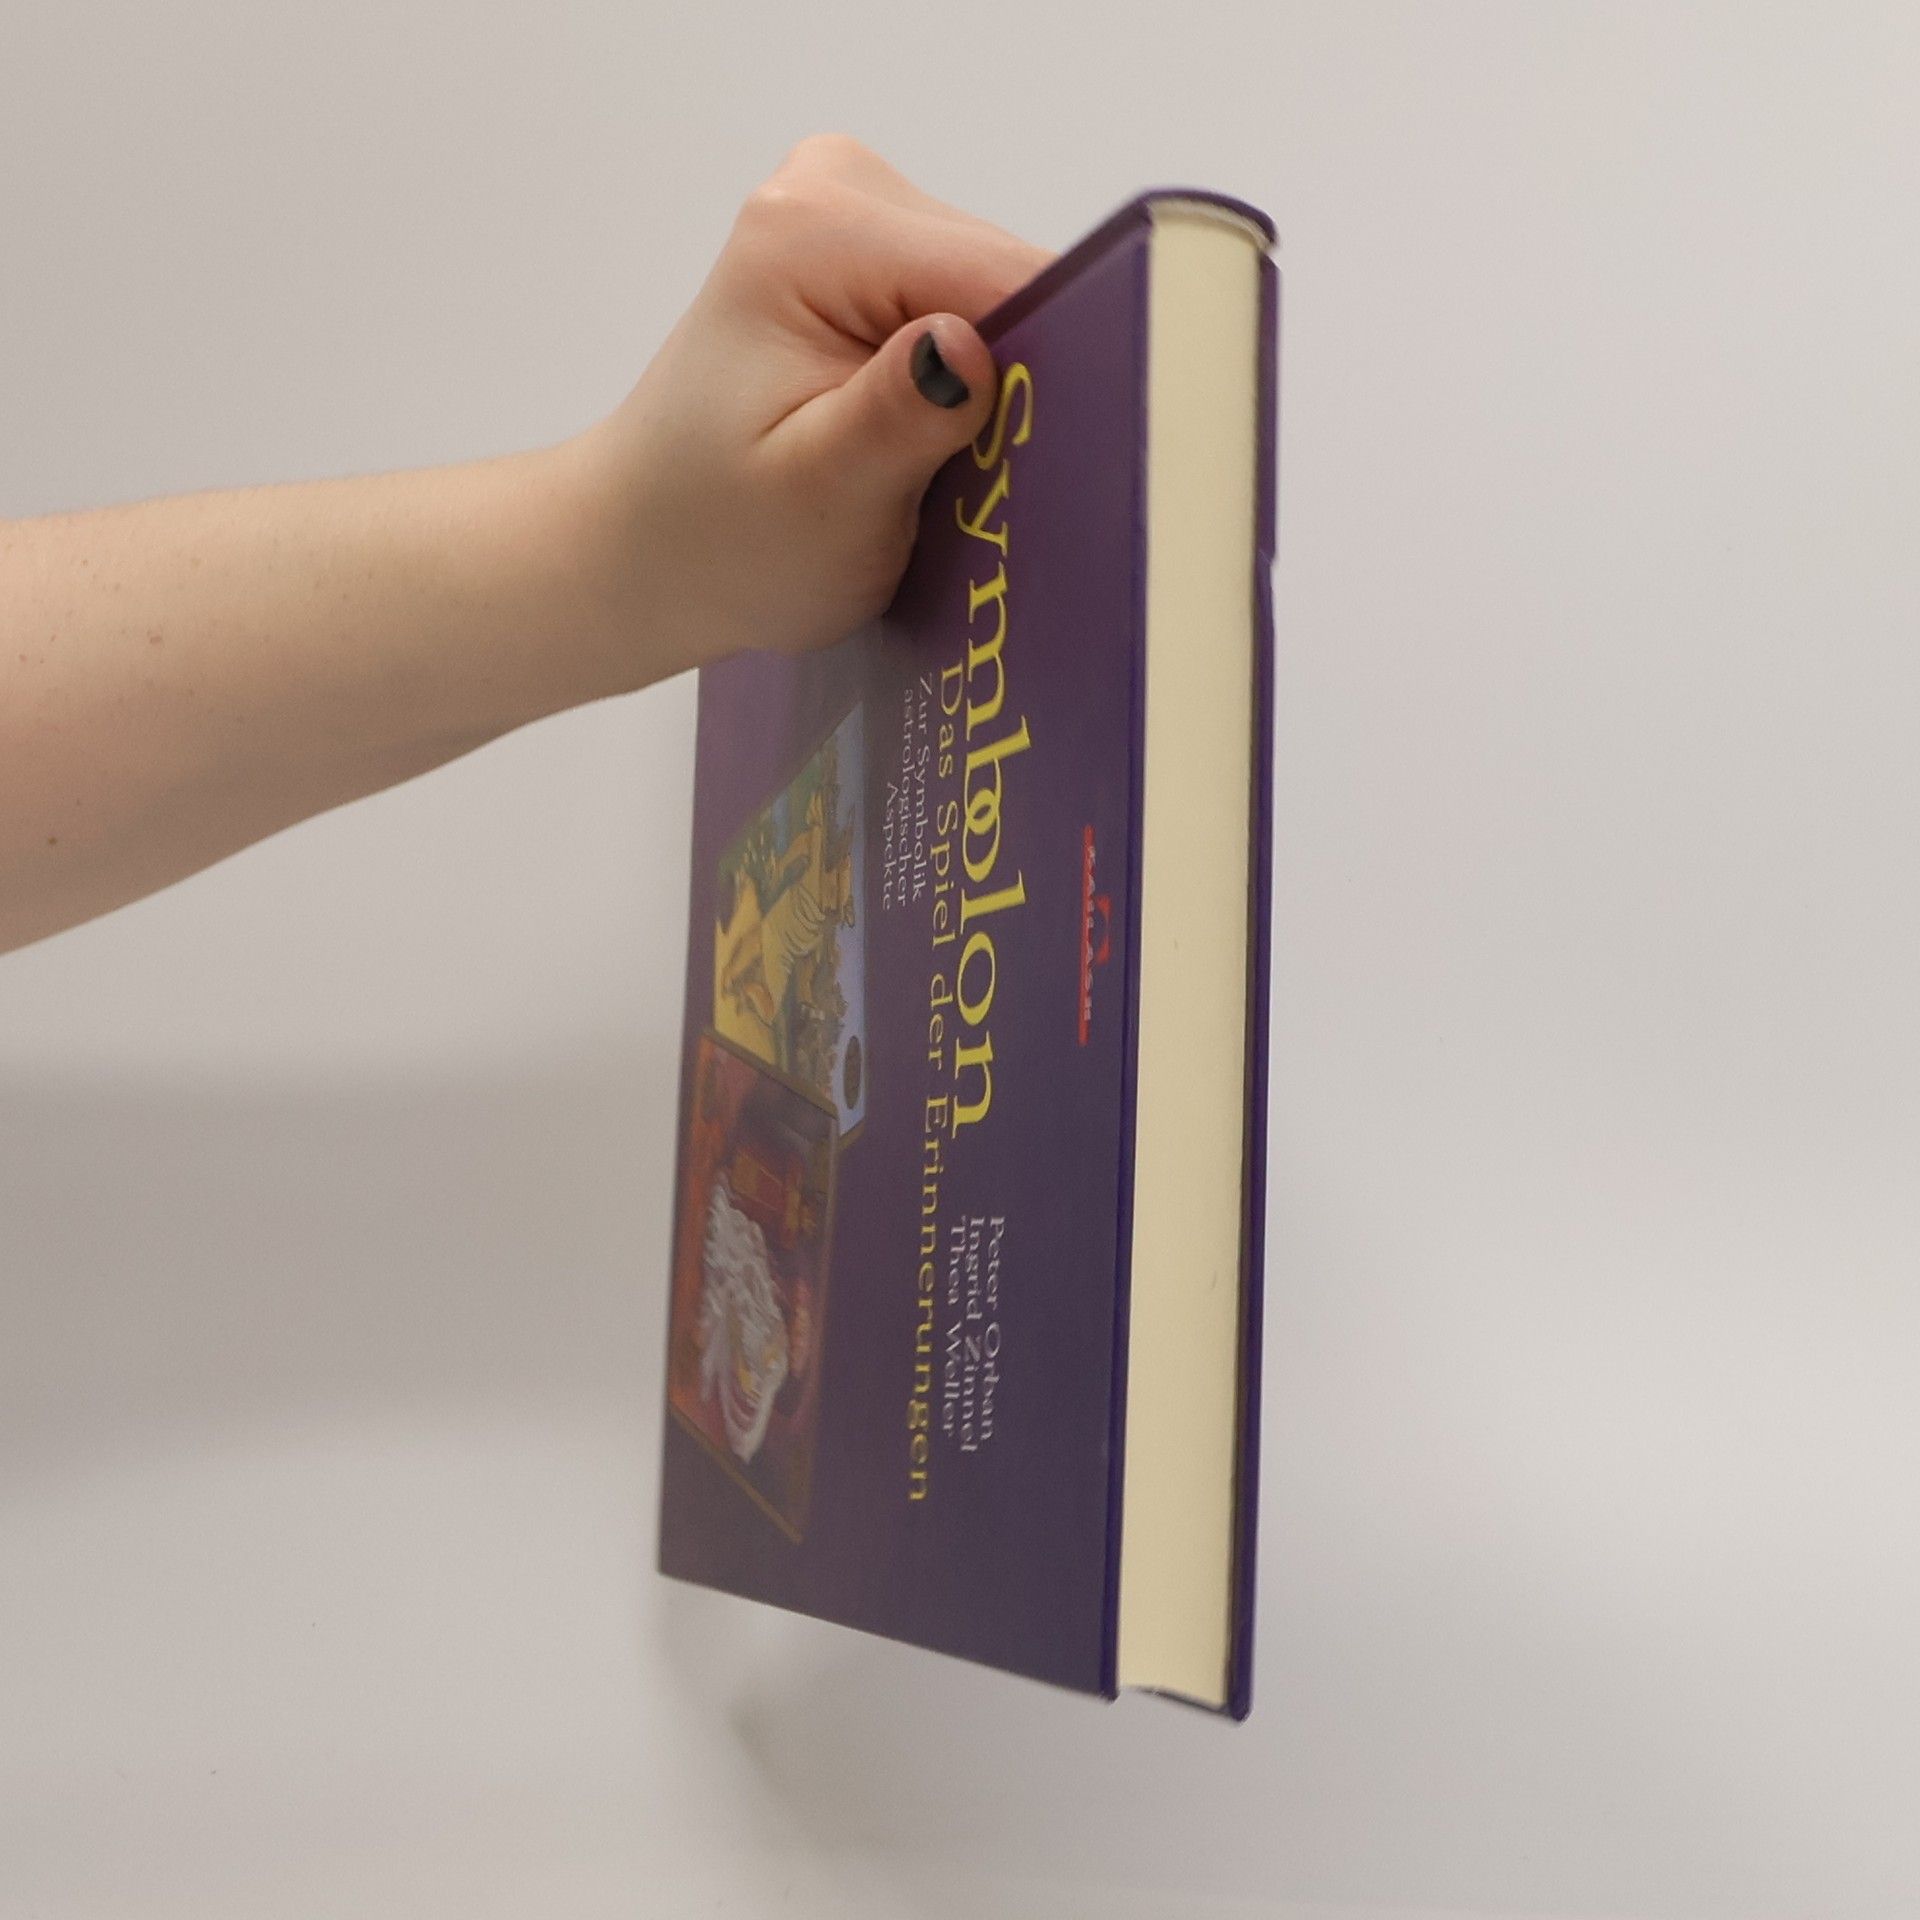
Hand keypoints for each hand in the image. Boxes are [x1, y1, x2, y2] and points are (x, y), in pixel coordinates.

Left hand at [564, 136, 1049, 686]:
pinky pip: (973, 308)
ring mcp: (854, 212)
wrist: (649, 547)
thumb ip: (895, 421)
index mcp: (816, 230)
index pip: (999, 278)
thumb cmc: (722, 539)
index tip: (1067, 458)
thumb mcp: (815, 501)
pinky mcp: (872, 253)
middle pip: (1007, 280)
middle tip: (997, 490)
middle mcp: (838, 189)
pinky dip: (976, 383)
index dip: (1053, 367)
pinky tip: (939, 444)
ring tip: (956, 475)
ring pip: (1001, 297)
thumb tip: (968, 349)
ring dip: (1002, 388)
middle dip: (1022, 384)